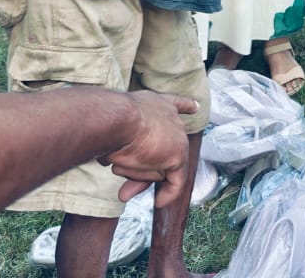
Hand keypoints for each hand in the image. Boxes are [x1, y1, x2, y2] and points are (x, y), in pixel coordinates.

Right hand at [98, 92, 197, 207]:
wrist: (117, 120)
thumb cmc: (109, 121)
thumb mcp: (116, 133)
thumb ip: (124, 146)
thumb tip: (119, 165)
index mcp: (156, 103)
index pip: (176, 104)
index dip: (186, 106)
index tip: (195, 107)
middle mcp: (170, 116)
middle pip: (162, 149)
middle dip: (143, 171)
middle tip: (124, 191)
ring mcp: (177, 136)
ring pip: (161, 166)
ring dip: (140, 177)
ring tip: (121, 174)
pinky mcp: (178, 155)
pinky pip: (176, 182)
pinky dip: (168, 193)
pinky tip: (159, 201)